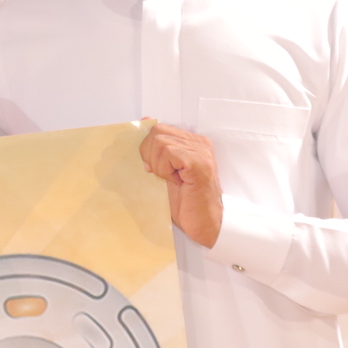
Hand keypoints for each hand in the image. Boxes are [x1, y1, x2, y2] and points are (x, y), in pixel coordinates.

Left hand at [139, 122, 222, 248]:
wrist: (204, 224)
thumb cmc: (185, 202)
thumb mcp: (164, 171)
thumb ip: (156, 150)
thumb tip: (143, 123)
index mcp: (191, 142)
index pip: (157, 128)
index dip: (147, 149)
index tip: (153, 168)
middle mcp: (199, 142)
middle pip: (157, 132)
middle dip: (150, 155)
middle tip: (161, 175)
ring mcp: (201, 151)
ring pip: (160, 142)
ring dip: (158, 165)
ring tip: (172, 179)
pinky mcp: (198, 162)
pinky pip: (169, 153)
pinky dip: (165, 170)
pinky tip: (177, 181)